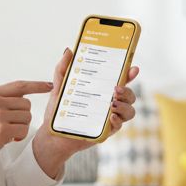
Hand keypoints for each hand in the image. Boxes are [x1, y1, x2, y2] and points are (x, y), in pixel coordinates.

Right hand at [0, 79, 51, 185]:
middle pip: (27, 104)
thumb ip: (1, 101)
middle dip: (23, 118)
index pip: (20, 85)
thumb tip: (24, 98)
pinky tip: (6, 141)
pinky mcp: (2, 130)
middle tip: (9, 127)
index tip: (49, 85)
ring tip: (6, 134)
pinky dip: (19, 138)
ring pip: (27, 118)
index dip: (37, 85)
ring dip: (21, 129)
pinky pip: (24, 131)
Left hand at [32, 48, 139, 176]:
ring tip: (112, 105)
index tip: (133, 69)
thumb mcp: (58, 87)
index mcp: (102, 90)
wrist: (52, 135)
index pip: (121, 80)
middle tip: (116, 89)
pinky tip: (110, 117)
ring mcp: (109, 118)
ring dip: (125, 106)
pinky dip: (117, 120)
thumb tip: (68, 50)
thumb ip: (63, 69)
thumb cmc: (58, 111)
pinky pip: (119, 126)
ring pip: (130, 111)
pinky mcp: (106, 132)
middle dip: (128, 91)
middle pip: (130, 95)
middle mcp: (109, 103)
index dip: (130, 74)